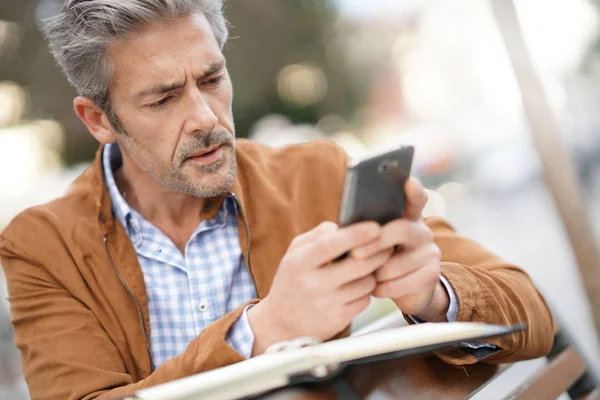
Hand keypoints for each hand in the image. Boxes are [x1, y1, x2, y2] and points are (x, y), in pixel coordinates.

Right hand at [247, 221, 392, 354]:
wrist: (281, 321)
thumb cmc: (293, 279)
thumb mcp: (295, 252)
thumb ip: (318, 235)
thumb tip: (343, 226)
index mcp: (300, 262)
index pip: (332, 244)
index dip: (357, 234)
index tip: (375, 227)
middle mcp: (313, 284)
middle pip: (360, 264)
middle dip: (379, 253)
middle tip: (386, 246)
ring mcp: (326, 304)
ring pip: (367, 283)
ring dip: (371, 274)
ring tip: (363, 270)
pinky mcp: (338, 320)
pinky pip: (365, 300)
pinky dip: (365, 292)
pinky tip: (355, 289)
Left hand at [352, 178, 448, 321]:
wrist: (404, 291)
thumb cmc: (379, 260)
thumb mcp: (373, 243)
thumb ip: (366, 232)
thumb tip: (344, 230)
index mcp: (407, 217)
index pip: (415, 198)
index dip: (414, 191)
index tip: (409, 182)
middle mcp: (422, 231)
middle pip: (401, 229)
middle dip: (375, 243)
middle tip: (355, 254)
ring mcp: (430, 252)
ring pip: (397, 262)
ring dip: (376, 272)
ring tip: (367, 276)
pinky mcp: (432, 274)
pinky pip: (403, 282)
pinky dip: (385, 288)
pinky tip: (377, 289)